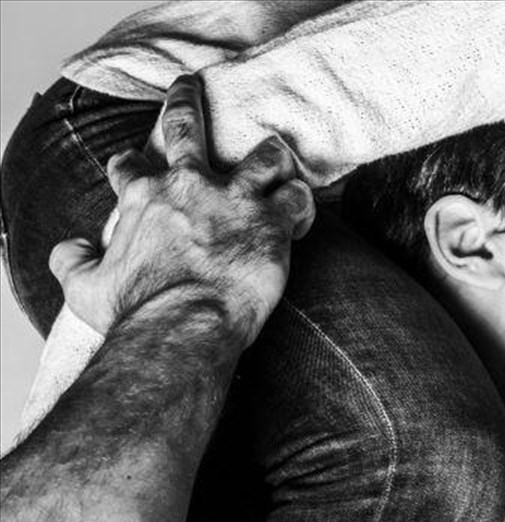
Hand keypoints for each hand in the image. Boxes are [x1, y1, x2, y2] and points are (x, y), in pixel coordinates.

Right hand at [48, 75, 314, 345]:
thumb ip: (72, 262)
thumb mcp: (84, 287)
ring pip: (263, 157)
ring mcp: (235, 199)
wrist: (183, 323)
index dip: (130, 166)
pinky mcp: (272, 221)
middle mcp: (189, 186)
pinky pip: (299, 198)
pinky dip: (303, 205)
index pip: (129, 167)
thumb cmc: (135, 309)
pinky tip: (301, 218)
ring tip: (277, 160)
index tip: (132, 167)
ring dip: (272, 157)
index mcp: (143, 197)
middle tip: (191, 85)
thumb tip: (72, 248)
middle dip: (186, 101)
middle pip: (187, 127)